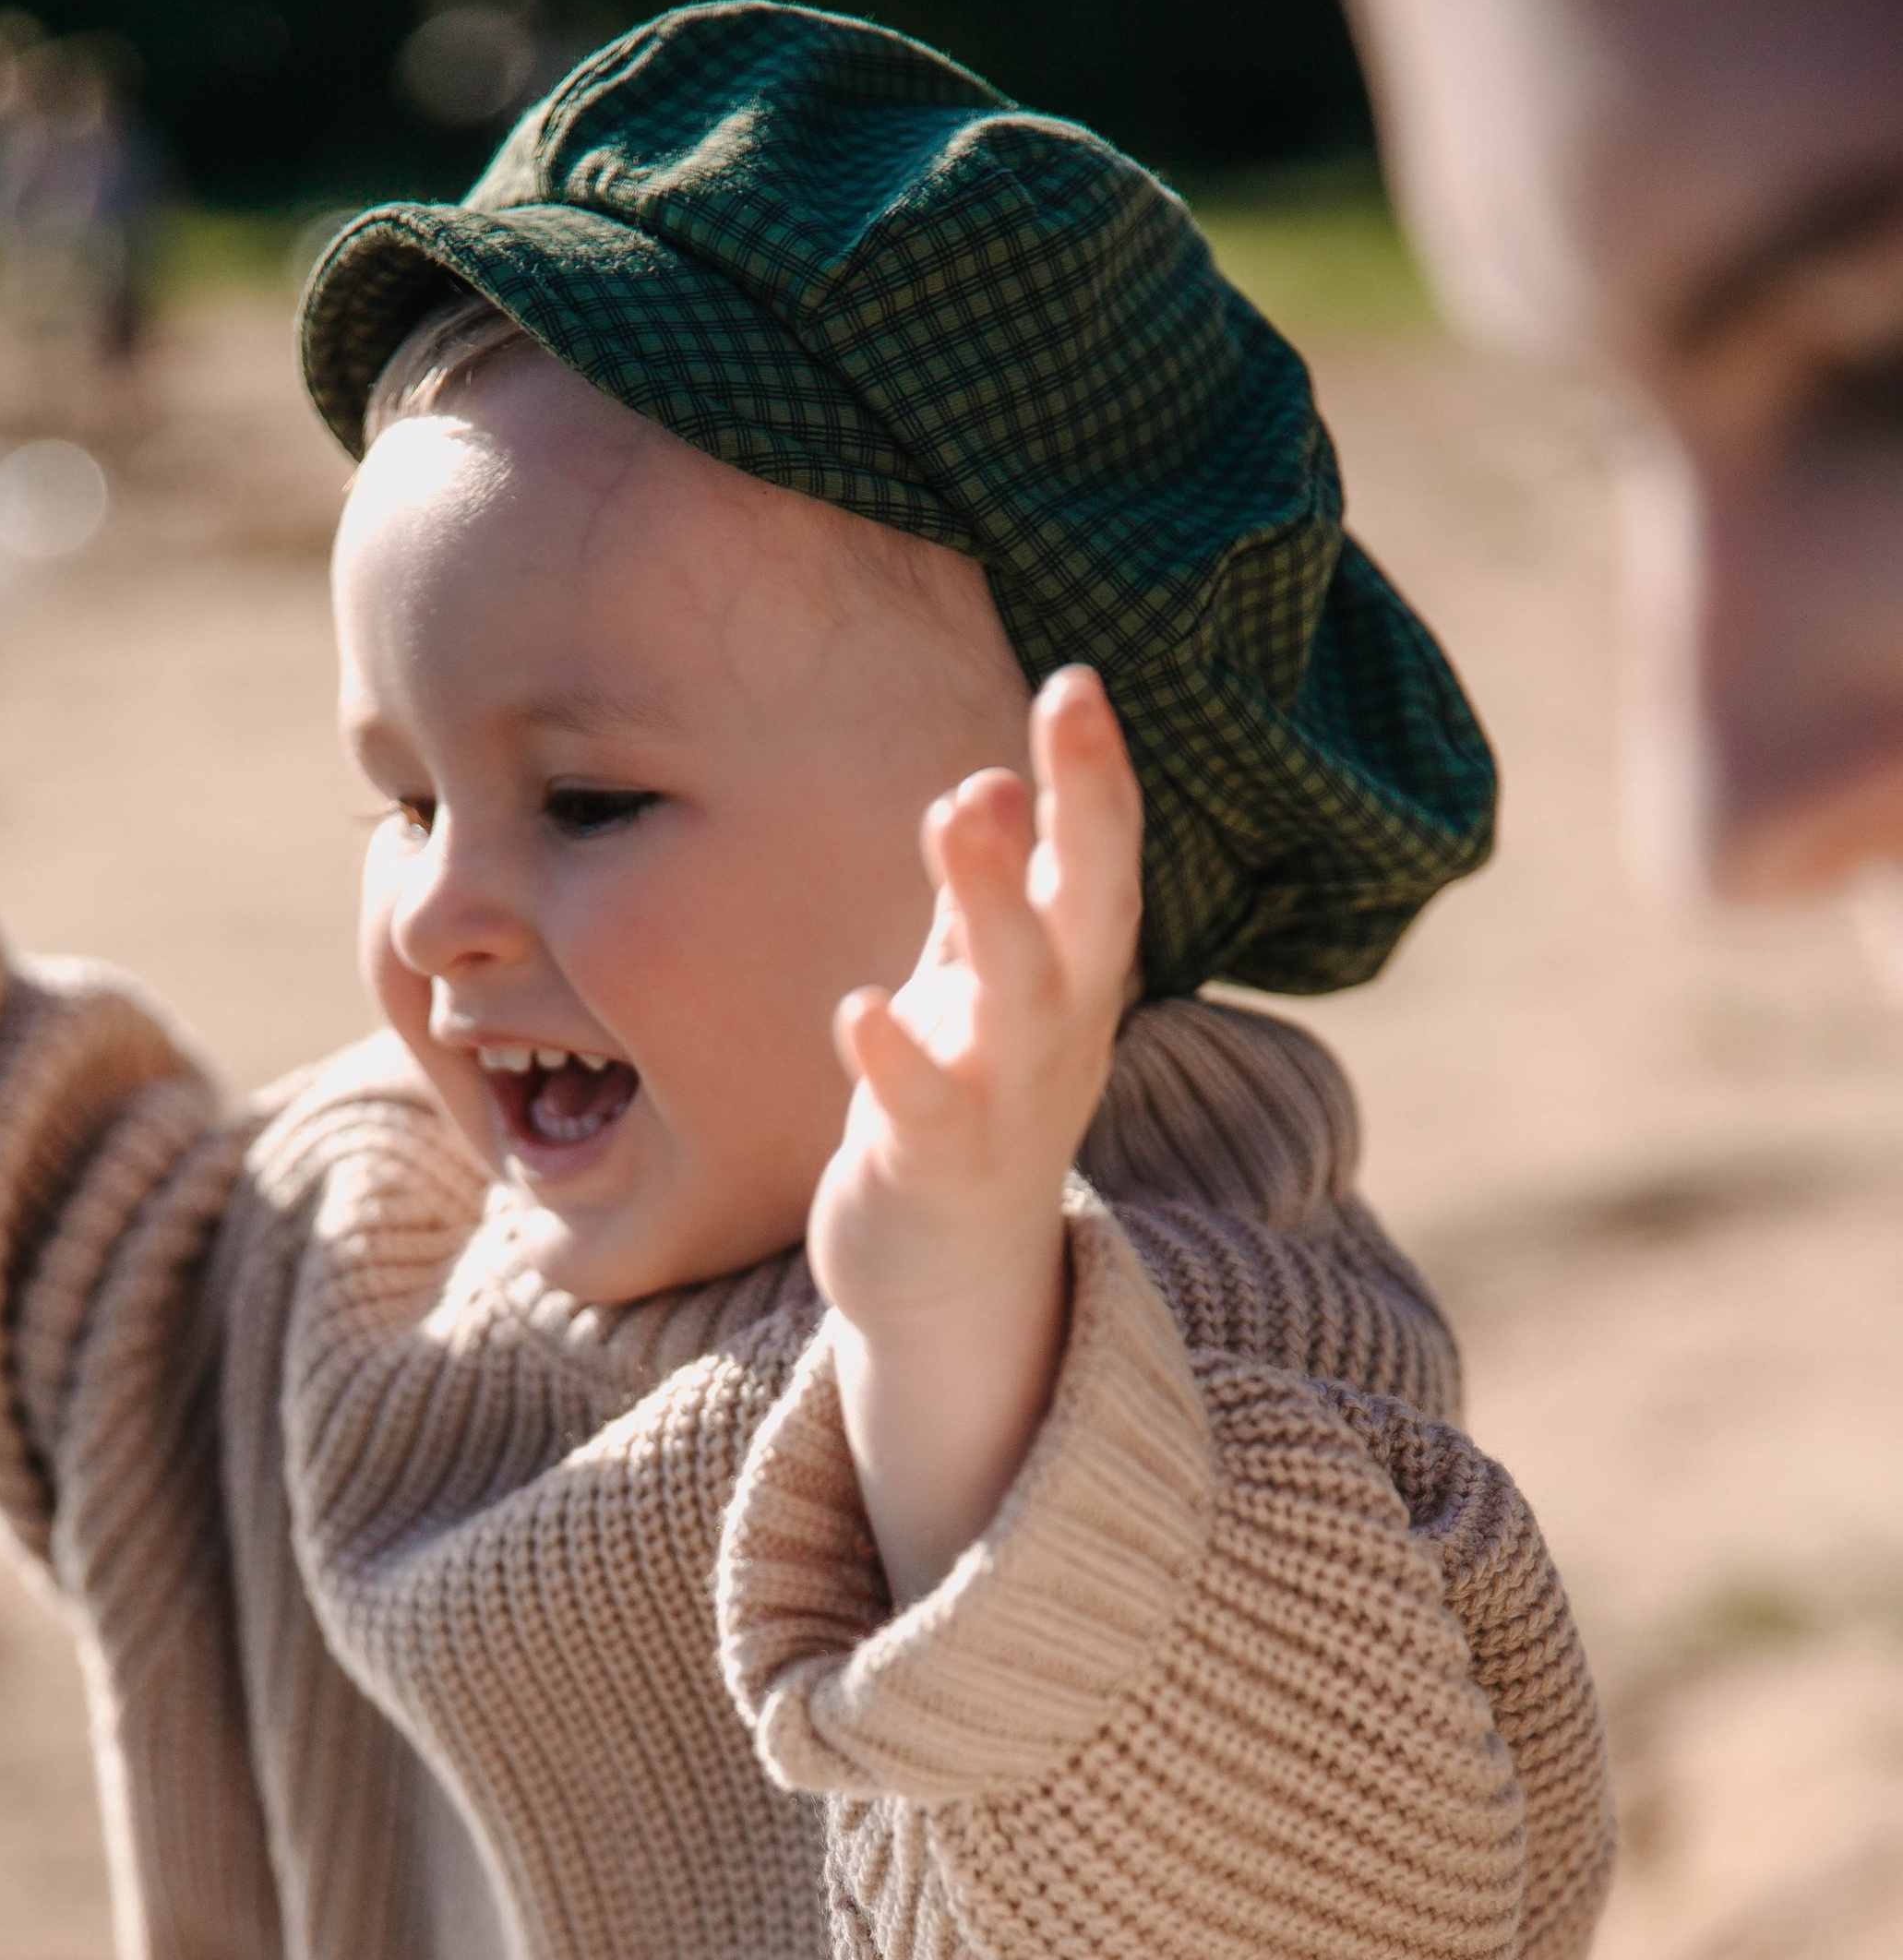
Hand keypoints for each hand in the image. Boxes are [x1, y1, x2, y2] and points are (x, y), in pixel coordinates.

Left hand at [808, 665, 1142, 1606]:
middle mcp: (1057, 1034)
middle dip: (1079, 815)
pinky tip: (858, 1007)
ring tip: (961, 808)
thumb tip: (988, 780)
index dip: (1096, 777)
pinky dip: (896, 1061)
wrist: (947, 1278)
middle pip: (1085, 916)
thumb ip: (988, 898)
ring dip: (995, 905)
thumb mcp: (983, 992)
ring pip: (1018, 1001)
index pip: (1101, 864)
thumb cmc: (963, 1105)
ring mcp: (1005, 1104)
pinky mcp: (935, 1171)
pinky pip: (924, 1113)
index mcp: (1072, 980)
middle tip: (1060, 710)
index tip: (1078, 680)